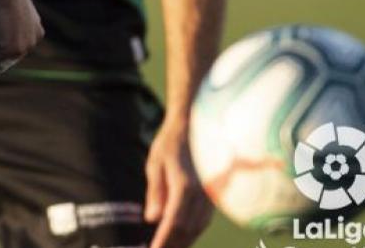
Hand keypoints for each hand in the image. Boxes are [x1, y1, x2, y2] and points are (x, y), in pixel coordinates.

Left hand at [144, 120, 212, 247]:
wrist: (194, 128)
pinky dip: (192, 232)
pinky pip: (203, 220)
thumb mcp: (155, 164)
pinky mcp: (213, 196)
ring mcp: (210, 196)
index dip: (163, 240)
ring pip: (197, 228)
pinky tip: (180, 237)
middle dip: (172, 244)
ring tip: (166, 247)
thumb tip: (152, 219)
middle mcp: (201, 194)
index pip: (173, 222)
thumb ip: (155, 193)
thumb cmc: (170, 144)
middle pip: (187, 229)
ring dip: (183, 241)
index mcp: (185, 186)